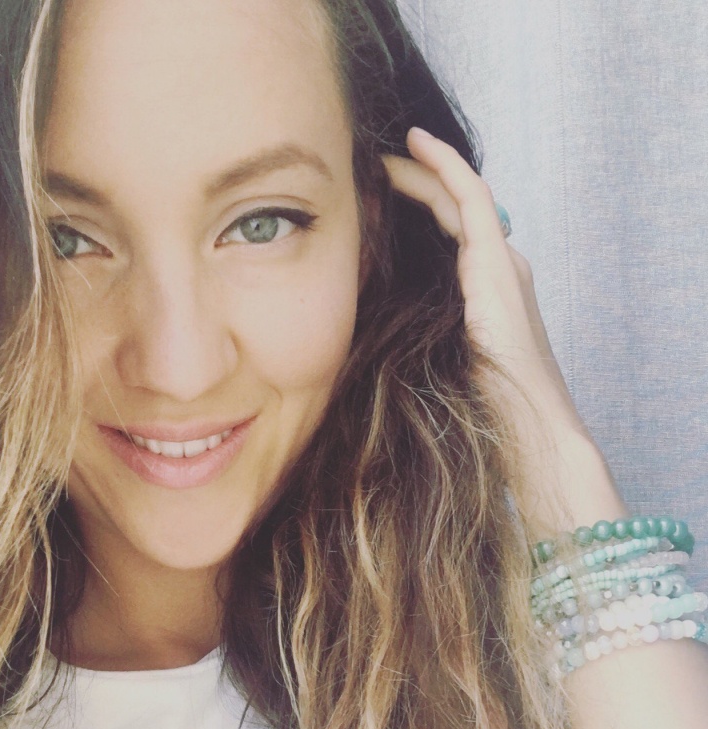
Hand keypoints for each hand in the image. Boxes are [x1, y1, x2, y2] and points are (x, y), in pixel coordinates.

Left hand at [381, 128, 627, 535]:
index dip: (414, 207)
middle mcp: (499, 270)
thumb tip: (357, 324)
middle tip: (373, 162)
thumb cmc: (476, 410)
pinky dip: (443, 167)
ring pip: (459, 197)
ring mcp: (503, 264)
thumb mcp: (431, 362)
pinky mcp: (500, 263)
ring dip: (422, 169)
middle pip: (451, 210)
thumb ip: (410, 333)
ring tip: (385, 151)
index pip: (447, 235)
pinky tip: (414, 146)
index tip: (375, 192)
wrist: (524, 428)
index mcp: (485, 294)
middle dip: (415, 181)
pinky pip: (470, 198)